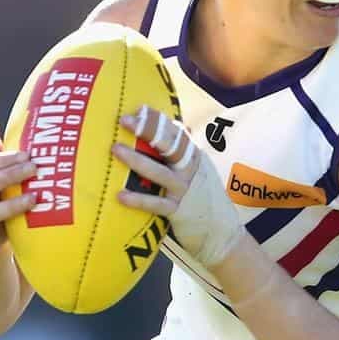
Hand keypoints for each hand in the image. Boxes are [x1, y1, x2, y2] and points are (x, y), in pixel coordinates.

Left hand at [112, 105, 243, 268]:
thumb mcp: (198, 170)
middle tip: (124, 120)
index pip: (175, 132)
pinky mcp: (179, 210)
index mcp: (194, 156)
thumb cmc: (204, 197)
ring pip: (159, 172)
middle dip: (147, 130)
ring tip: (116, 149)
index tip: (139, 108)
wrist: (223, 231)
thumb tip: (177, 126)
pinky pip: (156, 204)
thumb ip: (185, 152)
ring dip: (137, 160)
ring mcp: (185, 189)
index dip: (157, 120)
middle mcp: (190, 169)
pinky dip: (139, 199)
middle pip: (169, 145)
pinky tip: (121, 195)